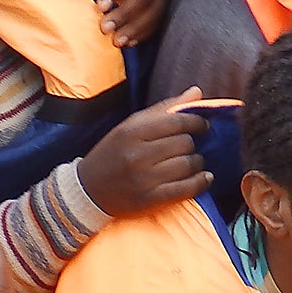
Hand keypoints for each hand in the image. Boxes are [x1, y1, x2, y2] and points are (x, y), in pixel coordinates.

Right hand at [77, 90, 210, 217]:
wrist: (87, 190)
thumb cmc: (112, 153)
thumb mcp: (130, 127)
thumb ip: (163, 109)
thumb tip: (197, 92)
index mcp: (131, 132)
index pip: (177, 121)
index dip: (196, 122)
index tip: (201, 126)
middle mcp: (136, 155)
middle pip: (184, 144)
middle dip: (192, 144)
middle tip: (187, 147)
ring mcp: (142, 179)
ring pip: (188, 165)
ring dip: (196, 163)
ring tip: (191, 162)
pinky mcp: (148, 200)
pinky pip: (185, 189)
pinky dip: (200, 182)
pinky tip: (204, 178)